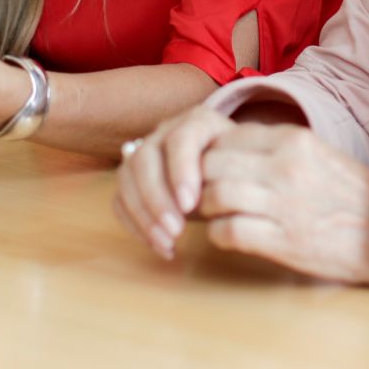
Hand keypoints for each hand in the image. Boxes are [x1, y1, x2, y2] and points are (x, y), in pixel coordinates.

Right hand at [114, 104, 238, 258]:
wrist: (234, 173)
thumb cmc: (243, 172)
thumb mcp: (248, 169)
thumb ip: (236, 176)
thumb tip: (222, 195)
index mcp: (197, 122)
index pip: (180, 139)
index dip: (181, 170)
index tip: (189, 205)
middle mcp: (166, 132)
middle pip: (145, 158)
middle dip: (157, 198)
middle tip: (176, 231)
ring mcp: (145, 153)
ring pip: (127, 177)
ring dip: (143, 215)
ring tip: (168, 243)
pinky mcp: (134, 179)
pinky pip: (120, 199)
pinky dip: (135, 226)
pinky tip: (161, 246)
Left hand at [195, 125, 368, 282]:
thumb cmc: (350, 195)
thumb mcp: (316, 154)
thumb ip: (275, 148)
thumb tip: (229, 150)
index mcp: (293, 140)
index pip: (226, 137)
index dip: (208, 154)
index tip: (207, 170)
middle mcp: (285, 167)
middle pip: (213, 164)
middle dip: (197, 181)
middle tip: (199, 194)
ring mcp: (284, 204)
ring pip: (215, 196)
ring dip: (207, 209)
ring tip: (214, 215)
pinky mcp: (284, 241)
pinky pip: (229, 232)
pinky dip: (219, 235)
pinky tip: (228, 236)